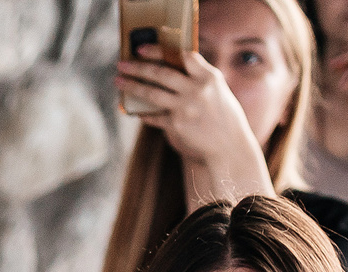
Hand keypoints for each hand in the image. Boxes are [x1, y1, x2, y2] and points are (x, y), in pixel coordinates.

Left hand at [117, 45, 273, 195]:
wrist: (229, 145)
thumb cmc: (222, 115)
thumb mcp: (217, 90)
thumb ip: (197, 78)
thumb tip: (168, 68)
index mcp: (209, 77)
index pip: (183, 56)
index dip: (160, 50)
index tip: (142, 48)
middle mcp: (197, 90)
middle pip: (161, 73)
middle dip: (138, 67)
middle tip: (121, 64)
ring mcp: (186, 108)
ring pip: (152, 93)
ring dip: (132, 86)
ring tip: (118, 81)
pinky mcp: (176, 125)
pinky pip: (153, 116)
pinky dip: (143, 113)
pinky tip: (133, 110)